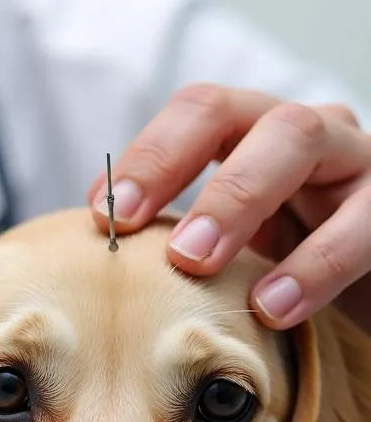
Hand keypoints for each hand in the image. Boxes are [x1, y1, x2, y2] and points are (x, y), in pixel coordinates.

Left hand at [87, 83, 370, 330]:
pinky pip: (363, 221)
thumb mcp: (225, 243)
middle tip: (150, 238)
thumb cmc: (279, 260)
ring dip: (241, 201)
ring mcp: (354, 161)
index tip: (102, 215)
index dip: (148, 155)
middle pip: (241, 115)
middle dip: (182, 169)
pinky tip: (272, 308)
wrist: (368, 286)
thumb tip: (80, 251)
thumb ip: (169, 237)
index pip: (196, 113)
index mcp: (250, 133)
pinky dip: (315, 265)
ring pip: (302, 140)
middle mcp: (301, 133)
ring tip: (200, 266)